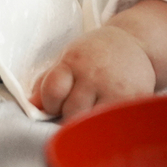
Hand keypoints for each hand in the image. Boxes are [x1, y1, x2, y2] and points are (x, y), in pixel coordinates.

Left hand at [31, 26, 156, 118]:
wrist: (134, 41)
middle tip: (76, 110)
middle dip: (69, 117)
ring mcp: (115, 88)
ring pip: (92, 124)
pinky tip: (109, 115)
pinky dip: (109, 125)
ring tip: (93, 112)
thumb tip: (31, 106)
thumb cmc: (94, 53)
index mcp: (73, 62)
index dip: (49, 103)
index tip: (55, 104)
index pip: (52, 91)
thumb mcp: (68, 58)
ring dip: (89, 125)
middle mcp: (94, 74)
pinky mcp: (135, 100)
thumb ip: (47, 81)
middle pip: (71, 112)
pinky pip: (114, 124)